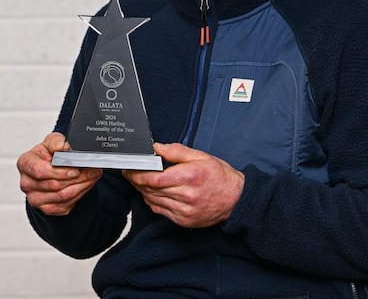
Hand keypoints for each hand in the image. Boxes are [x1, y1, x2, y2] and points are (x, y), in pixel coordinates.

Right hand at [17, 132, 101, 215]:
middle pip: (54, 185)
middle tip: (93, 171)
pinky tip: (85, 185)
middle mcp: (27, 183)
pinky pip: (65, 205)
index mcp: (25, 163)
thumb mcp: (52, 141)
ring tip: (92, 176)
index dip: (60, 172)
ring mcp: (35, 198)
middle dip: (77, 178)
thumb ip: (57, 142)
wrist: (50, 167)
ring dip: (81, 186)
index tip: (76, 169)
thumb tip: (64, 146)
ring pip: (62, 196)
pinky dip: (79, 195)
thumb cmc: (49, 154)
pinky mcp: (46, 208)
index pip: (40, 171)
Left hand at [123, 143, 243, 227]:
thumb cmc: (220, 177)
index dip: (137, 174)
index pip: (154, 178)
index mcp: (189, 177)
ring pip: (153, 201)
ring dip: (143, 191)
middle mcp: (186, 196)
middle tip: (131, 173)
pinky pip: (160, 211)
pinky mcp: (184, 221)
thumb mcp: (201, 157)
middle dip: (137, 181)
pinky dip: (152, 202)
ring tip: (140, 182)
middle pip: (151, 190)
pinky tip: (153, 193)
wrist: (237, 199)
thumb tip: (157, 147)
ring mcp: (184, 211)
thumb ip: (177, 151)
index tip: (130, 169)